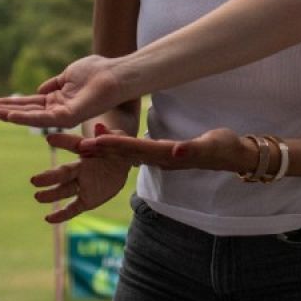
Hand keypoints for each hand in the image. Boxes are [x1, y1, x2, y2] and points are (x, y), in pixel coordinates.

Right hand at [0, 55, 124, 128]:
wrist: (115, 74)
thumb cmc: (98, 71)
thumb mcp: (70, 74)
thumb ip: (55, 83)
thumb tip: (39, 89)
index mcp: (59, 98)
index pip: (32, 103)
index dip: (14, 103)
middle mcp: (59, 108)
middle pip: (28, 111)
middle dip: (8, 111)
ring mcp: (63, 114)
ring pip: (32, 117)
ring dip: (12, 115)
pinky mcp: (68, 116)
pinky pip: (43, 119)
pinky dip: (26, 117)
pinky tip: (10, 115)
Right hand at [30, 124, 131, 222]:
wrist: (124, 165)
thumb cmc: (118, 148)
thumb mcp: (119, 139)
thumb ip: (108, 135)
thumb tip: (98, 127)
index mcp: (86, 150)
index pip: (73, 145)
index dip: (63, 141)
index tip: (50, 139)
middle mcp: (80, 168)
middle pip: (64, 173)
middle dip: (50, 177)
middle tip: (34, 180)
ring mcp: (82, 185)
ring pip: (64, 190)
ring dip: (51, 194)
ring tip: (38, 196)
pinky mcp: (87, 200)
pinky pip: (73, 208)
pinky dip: (62, 214)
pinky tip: (48, 218)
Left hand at [77, 126, 252, 173]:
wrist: (230, 156)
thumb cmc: (223, 148)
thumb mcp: (211, 146)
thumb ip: (192, 150)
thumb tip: (176, 152)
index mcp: (166, 156)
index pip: (135, 150)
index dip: (114, 144)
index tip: (94, 140)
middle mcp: (156, 159)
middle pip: (120, 155)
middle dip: (95, 150)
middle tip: (69, 143)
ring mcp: (156, 158)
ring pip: (121, 155)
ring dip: (99, 149)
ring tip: (76, 143)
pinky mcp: (156, 154)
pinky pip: (130, 153)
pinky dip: (113, 147)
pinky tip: (100, 142)